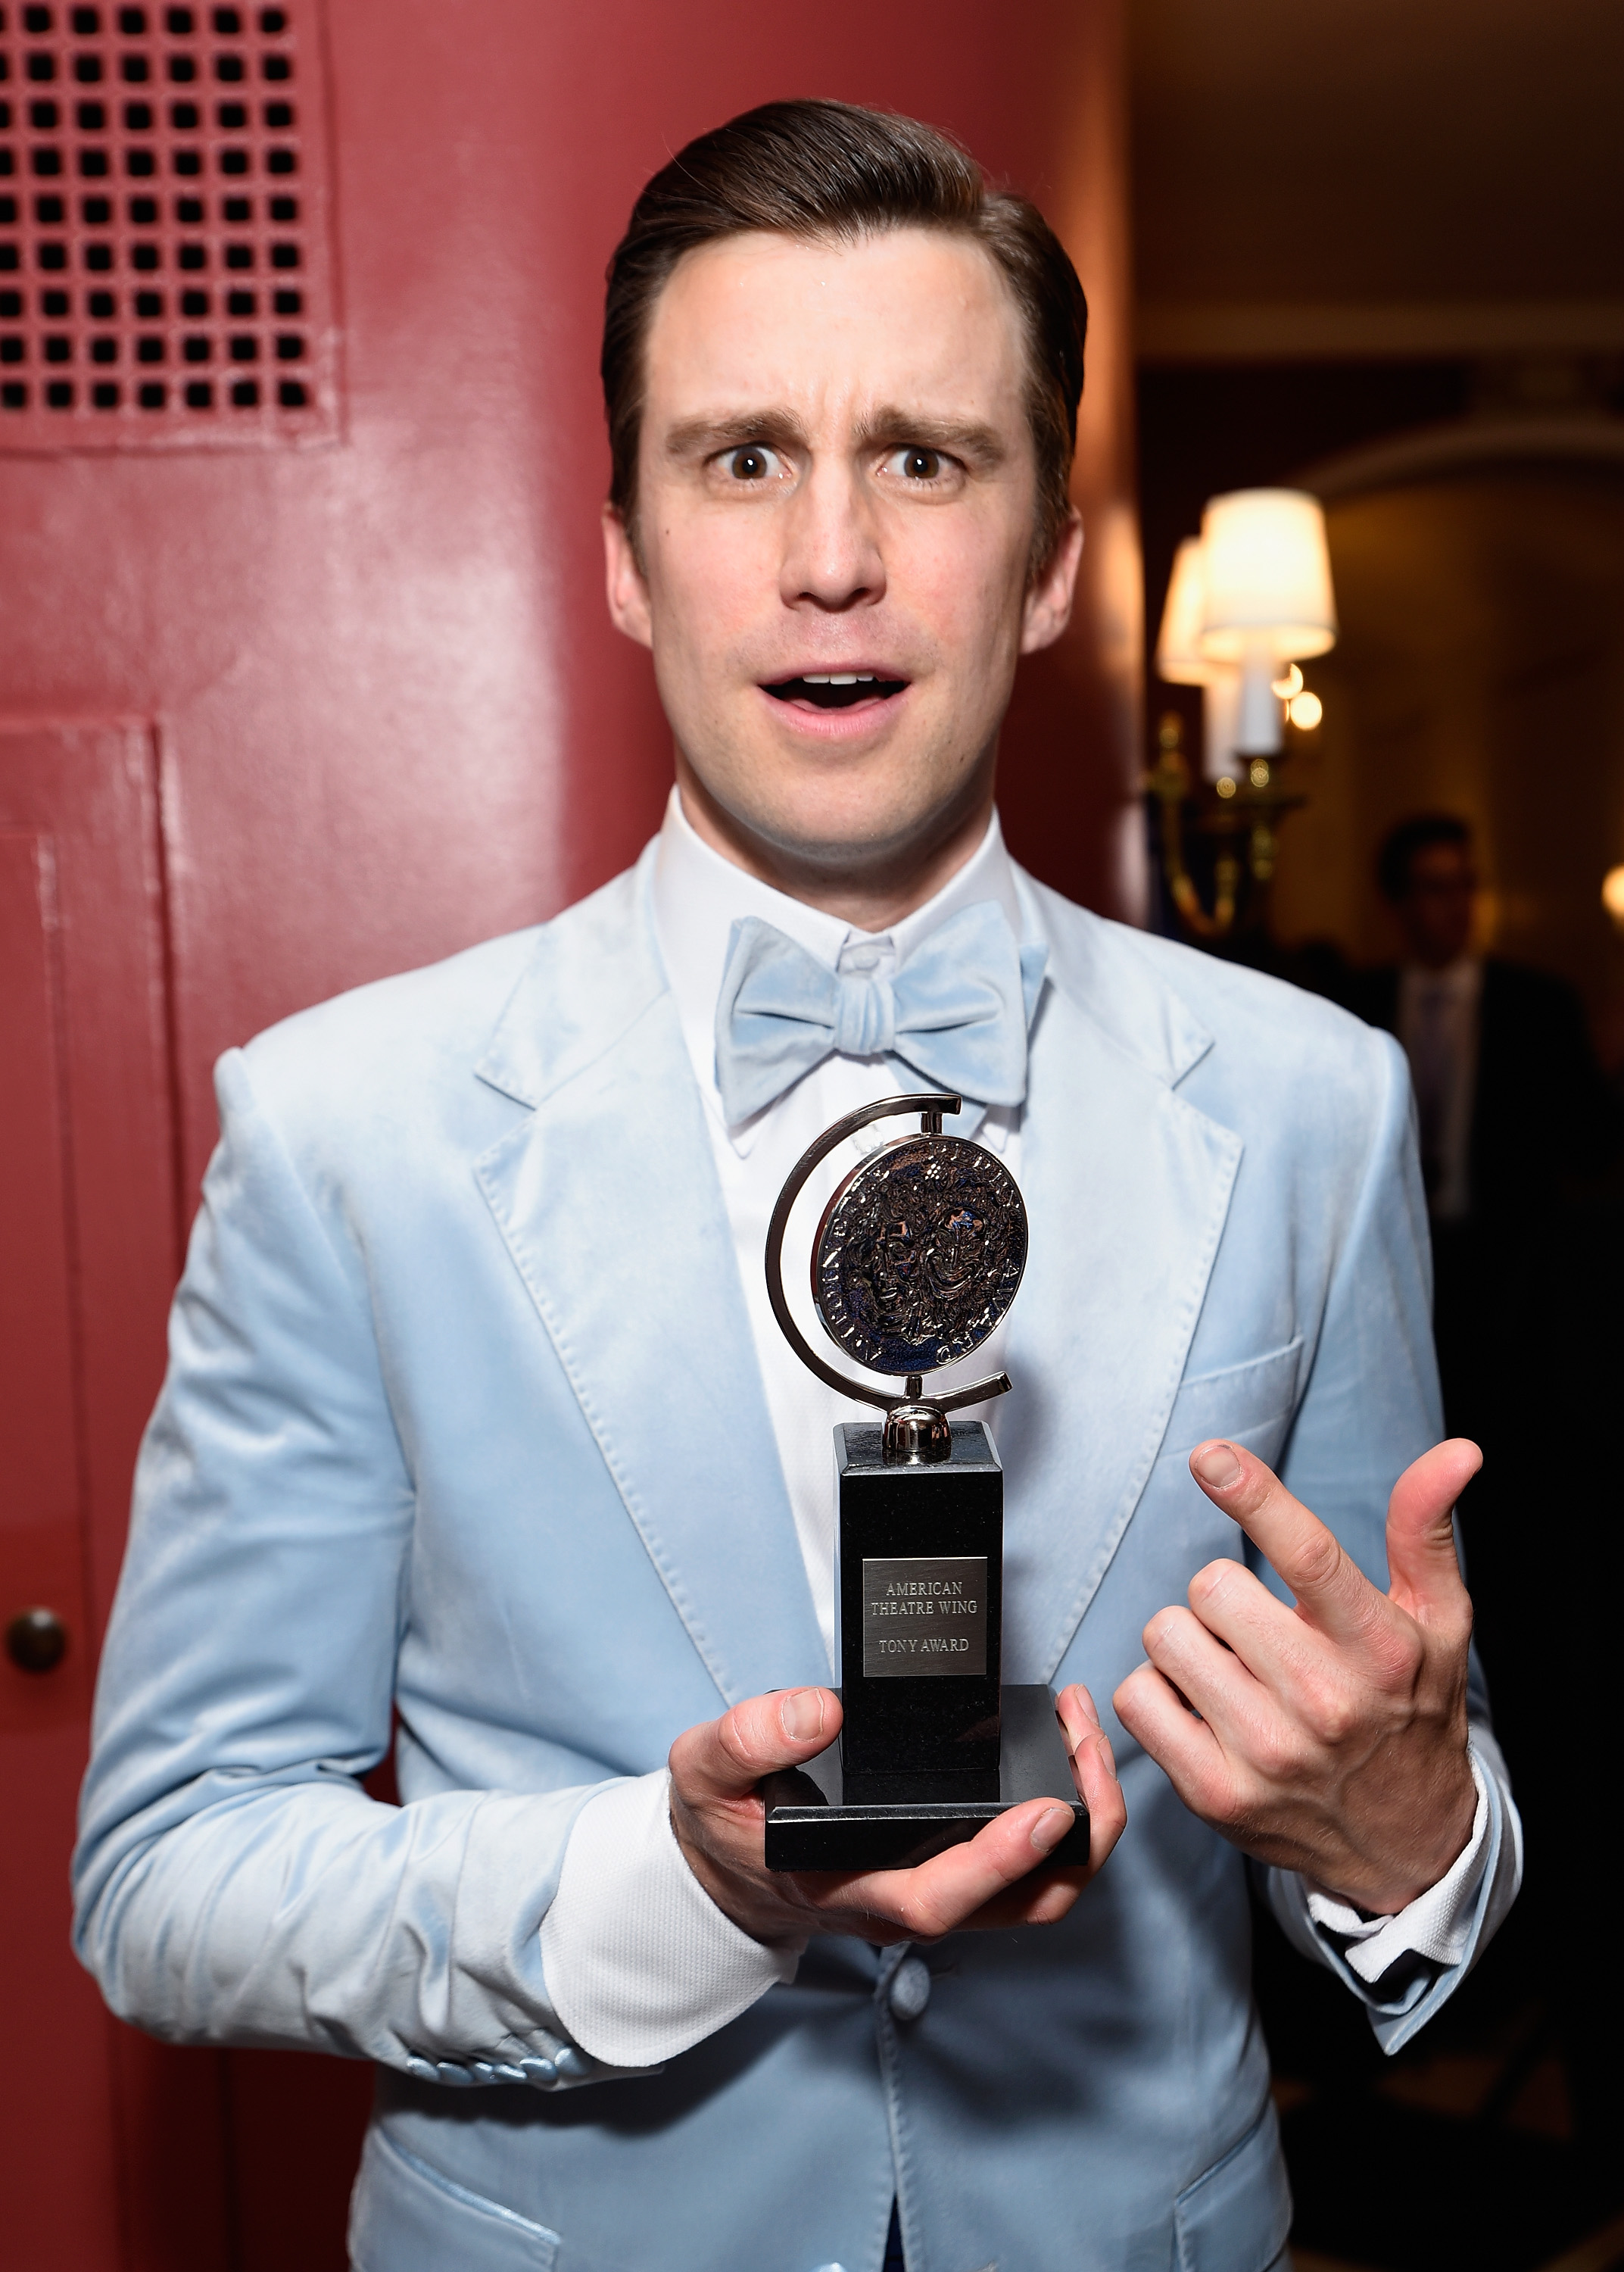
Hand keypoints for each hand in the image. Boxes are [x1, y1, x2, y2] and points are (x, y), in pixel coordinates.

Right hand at [668, 1683, 1125, 1947]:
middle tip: (1087, 1746)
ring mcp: (935, 1893)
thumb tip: (819, 1711)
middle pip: (1024, 1905)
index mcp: (848, 1886)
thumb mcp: (707, 1771)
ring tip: (1084, 1736)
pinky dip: (1062, 1820)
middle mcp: (904, 1903)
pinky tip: (1058, 1754)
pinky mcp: (951, 1872)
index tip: (1044, 1810)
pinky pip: (1027, 1870)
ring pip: (1039, 1893)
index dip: (1000, 1864)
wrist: (723, 1863)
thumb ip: (748, 1737)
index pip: (939, 1898)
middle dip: (1078, 1834)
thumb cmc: (724, 1820)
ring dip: (1082, 1827)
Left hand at [1115, 1438, 1480, 1913]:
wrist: (1404, 1845)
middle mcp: (1324, 1702)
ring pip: (1166, 1636)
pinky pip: (1138, 1697)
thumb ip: (1425, 1529)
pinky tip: (1203, 1708)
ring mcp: (1266, 1753)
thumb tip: (1458, 1451)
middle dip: (1224, 1594)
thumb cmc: (1412, 1710)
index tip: (1209, 1455)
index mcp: (1378, 1648)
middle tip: (1260, 1630)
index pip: (1309, 1554)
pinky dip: (1158, 1692)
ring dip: (1188, 1641)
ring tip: (1235, 1670)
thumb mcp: (1437, 1621)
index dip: (1253, 1495)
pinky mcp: (1215, 1794)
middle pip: (1212, 1586)